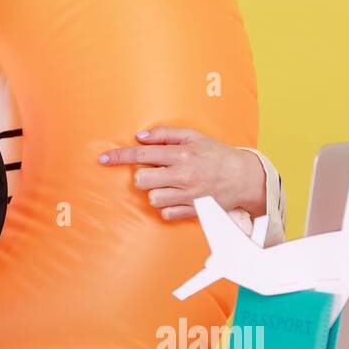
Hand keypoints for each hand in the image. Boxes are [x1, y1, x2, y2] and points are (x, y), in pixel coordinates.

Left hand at [97, 125, 266, 221]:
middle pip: (142, 181)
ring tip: (169, 185)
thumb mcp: (194, 137)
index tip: (103, 158)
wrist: (245, 178)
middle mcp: (182, 176)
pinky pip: (166, 214)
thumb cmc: (217, 155)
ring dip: (155, 192)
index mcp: (181, 155)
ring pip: (152, 199)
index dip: (119, 156)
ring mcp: (188, 196)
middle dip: (142, 177)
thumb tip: (140, 137)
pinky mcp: (193, 212)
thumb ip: (166, 135)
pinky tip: (176, 198)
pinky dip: (166, 207)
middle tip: (155, 173)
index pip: (142, 155)